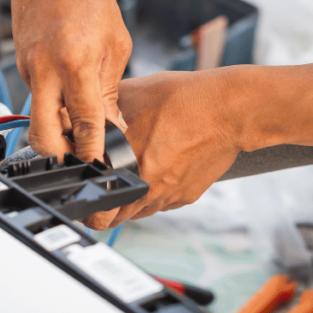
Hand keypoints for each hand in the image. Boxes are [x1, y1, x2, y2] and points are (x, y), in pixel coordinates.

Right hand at [12, 0, 131, 161]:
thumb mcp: (115, 44)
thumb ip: (110, 89)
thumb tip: (112, 126)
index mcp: (74, 63)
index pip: (84, 122)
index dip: (93, 151)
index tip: (101, 167)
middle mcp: (44, 69)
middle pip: (41, 136)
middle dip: (59, 157)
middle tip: (80, 160)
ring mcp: (27, 67)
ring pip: (37, 116)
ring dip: (56, 129)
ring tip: (81, 128)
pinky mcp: (20, 64)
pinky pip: (35, 95)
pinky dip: (51, 104)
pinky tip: (68, 95)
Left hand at [82, 70, 243, 229]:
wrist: (229, 110)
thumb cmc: (184, 100)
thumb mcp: (132, 95)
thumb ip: (103, 110)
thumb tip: (83, 112)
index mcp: (127, 168)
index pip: (97, 206)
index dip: (88, 202)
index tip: (87, 194)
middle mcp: (147, 189)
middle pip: (116, 218)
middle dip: (106, 208)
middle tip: (104, 189)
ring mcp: (169, 196)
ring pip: (139, 212)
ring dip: (130, 202)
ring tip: (131, 176)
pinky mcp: (187, 196)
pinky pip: (162, 202)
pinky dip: (155, 193)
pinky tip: (157, 170)